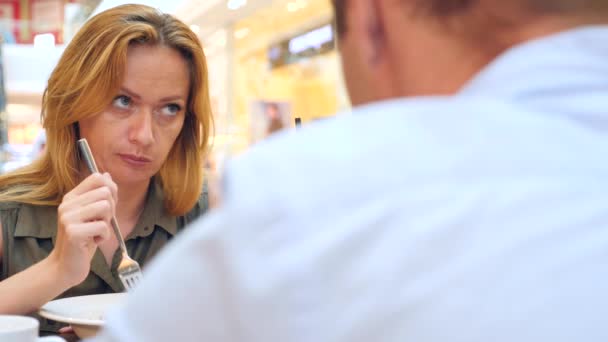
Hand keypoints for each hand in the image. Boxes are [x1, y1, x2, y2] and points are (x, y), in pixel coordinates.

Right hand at [48, 172, 116, 286]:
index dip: (110, 190)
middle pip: (105, 192)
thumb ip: (101, 197)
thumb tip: (107, 175)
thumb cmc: (84, 240)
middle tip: (100, 224)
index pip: (97, 177)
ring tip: (96, 232)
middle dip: (111, 210)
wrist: (66, 266)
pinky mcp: (73, 232)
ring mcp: (68, 218)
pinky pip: (103, 226)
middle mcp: (67, 204)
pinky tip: (93, 242)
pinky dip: (104, 236)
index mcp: (71, 197)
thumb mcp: (94, 215)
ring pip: (105, 207)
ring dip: (107, 223)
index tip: (106, 207)